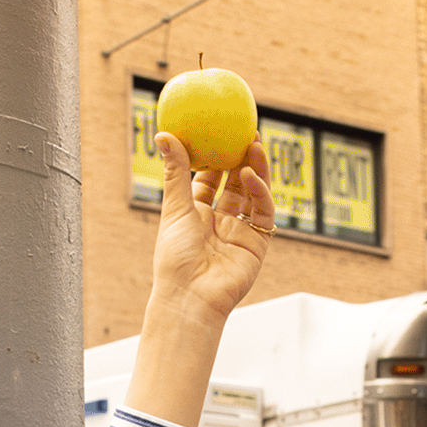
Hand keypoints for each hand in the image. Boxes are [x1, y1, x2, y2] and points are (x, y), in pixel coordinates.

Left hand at [146, 132, 274, 323]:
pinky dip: (260, 191)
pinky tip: (252, 174)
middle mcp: (220, 221)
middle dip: (242, 157)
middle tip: (246, 130)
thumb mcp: (174, 208)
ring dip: (256, 169)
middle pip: (236, 183)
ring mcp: (240, 231)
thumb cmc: (175, 258)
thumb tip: (164, 133)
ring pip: (253, 194)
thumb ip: (175, 171)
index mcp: (197, 214)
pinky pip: (263, 211)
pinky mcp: (257, 243)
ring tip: (254, 143)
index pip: (209, 179)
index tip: (220, 131)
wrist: (191, 296)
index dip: (216, 156)